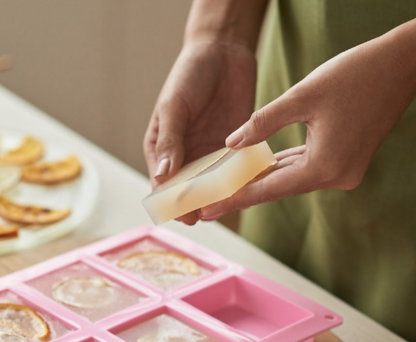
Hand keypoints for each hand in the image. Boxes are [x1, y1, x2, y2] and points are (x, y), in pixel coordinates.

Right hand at [143, 40, 256, 224]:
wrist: (223, 52)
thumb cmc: (189, 74)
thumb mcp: (174, 106)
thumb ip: (170, 140)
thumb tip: (162, 176)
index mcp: (162, 148)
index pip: (164, 185)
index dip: (173, 203)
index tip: (185, 215)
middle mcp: (186, 156)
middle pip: (191, 191)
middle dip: (200, 204)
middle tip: (213, 214)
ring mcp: (211, 153)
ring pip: (216, 185)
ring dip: (224, 195)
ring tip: (233, 205)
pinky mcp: (236, 147)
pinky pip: (239, 170)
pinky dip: (244, 180)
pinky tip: (253, 187)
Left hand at [198, 38, 415, 220]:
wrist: (401, 66)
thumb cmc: (353, 76)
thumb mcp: (301, 97)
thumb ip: (262, 123)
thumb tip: (231, 144)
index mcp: (324, 167)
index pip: (268, 189)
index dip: (235, 198)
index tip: (208, 209)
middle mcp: (336, 177)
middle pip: (279, 188)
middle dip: (244, 192)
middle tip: (208, 202)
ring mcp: (344, 172)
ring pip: (293, 178)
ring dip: (263, 179)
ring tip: (227, 186)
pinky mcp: (348, 161)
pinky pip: (307, 167)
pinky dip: (283, 167)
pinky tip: (260, 167)